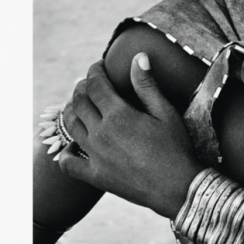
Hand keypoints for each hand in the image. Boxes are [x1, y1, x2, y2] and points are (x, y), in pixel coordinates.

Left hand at [56, 55, 201, 218]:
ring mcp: (95, 155)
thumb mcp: (166, 112)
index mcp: (119, 115)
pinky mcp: (95, 175)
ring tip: (79, 106)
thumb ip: (147, 85)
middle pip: (79, 103)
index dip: (94, 72)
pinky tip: (73, 145)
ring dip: (71, 111)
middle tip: (88, 84)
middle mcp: (101, 133)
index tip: (98, 66)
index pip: (96, 85)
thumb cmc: (176, 147)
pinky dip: (65, 152)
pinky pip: (68, 163)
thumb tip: (138, 57)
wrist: (177, 186)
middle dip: (81, 88)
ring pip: (71, 126)